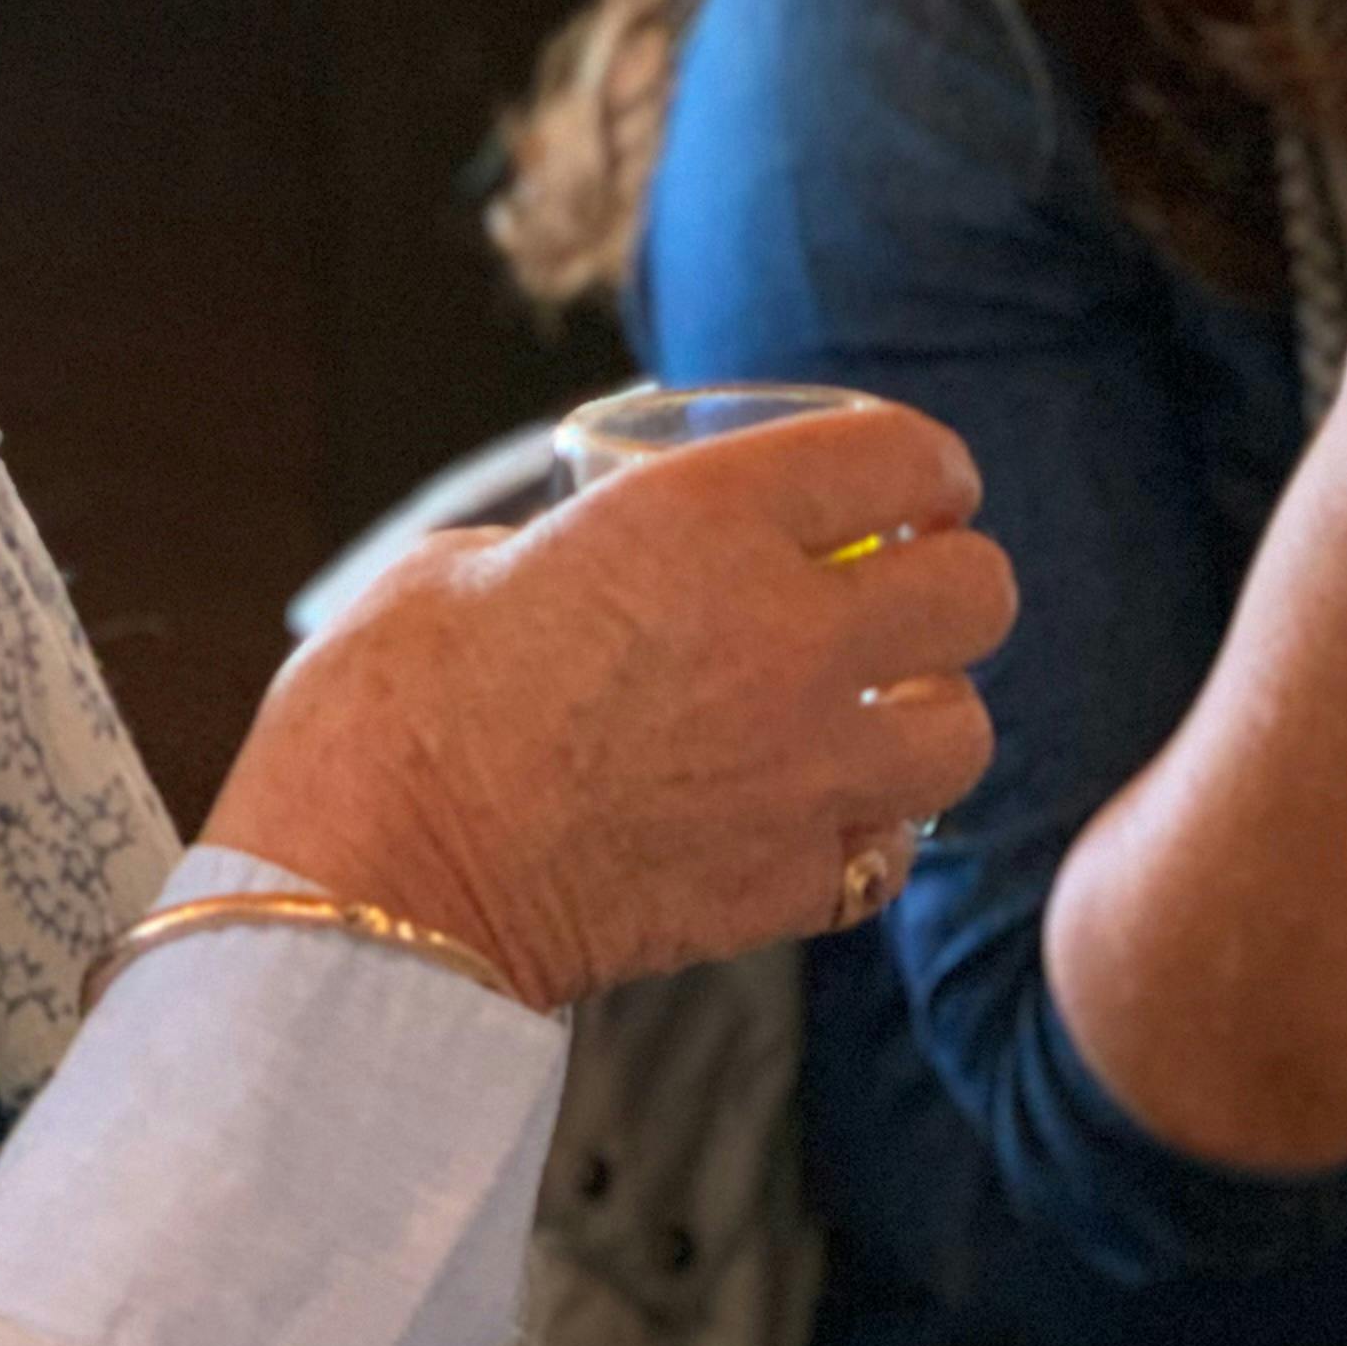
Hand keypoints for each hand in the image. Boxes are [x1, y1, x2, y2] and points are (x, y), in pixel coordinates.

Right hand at [203, 399, 1015, 1009]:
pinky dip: (867, 831)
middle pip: (978, 593)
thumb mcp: (474, 560)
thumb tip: (602, 562)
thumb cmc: (387, 707)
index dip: (926, 469)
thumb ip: (581, 547)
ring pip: (963, 732)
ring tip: (868, 718)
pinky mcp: (784, 884)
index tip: (917, 490)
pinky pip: (889, 848)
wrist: (368, 887)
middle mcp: (785, 635)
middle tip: (903, 597)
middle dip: (951, 586)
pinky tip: (808, 815)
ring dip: (926, 717)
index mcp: (707, 518)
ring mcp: (800, 770)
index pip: (906, 457)